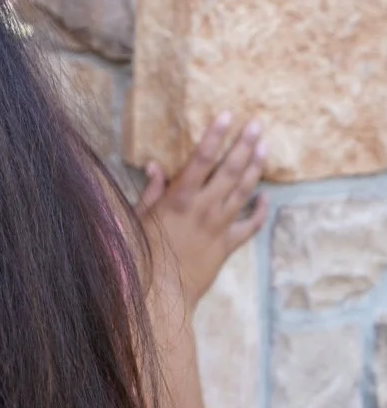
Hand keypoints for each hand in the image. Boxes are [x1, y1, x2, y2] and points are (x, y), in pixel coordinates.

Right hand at [136, 115, 268, 308]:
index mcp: (180, 198)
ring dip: (255, 167)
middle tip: (257, 124)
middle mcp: (204, 208)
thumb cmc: (145, 253)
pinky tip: (266, 196)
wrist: (164, 293)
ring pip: (244, 191)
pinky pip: (250, 225)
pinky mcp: (228, 244)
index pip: (201, 159)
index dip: (215, 135)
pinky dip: (261, 210)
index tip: (227, 115)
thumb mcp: (140, 217)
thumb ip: (151, 191)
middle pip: (230, 170)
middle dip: (244, 144)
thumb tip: (155, 166)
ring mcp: (219, 226)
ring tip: (264, 146)